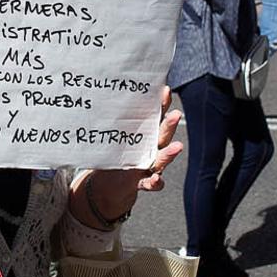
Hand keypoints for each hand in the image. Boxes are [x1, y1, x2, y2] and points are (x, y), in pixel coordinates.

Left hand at [78, 88, 184, 222]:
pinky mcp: (142, 182)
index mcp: (144, 136)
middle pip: (162, 136)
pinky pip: (151, 183)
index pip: (155, 118)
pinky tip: (156, 179)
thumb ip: (113, 124)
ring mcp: (149, 167)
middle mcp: (151, 150)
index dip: (161, 105)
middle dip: (169, 125)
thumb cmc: (114, 157)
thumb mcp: (114, 138)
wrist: (111, 186)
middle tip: (176, 114)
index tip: (165, 90)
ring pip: (162, 159)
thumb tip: (98, 98)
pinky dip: (155, 182)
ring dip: (169, 154)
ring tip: (177, 147)